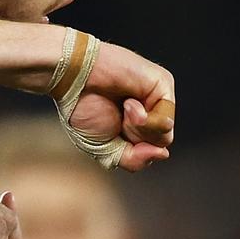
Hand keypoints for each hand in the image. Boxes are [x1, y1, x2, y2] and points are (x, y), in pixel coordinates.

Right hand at [73, 41, 175, 170]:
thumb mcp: (105, 148)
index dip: (134, 153)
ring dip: (138, 129)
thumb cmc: (82, 107)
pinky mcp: (163, 83)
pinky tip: (129, 103)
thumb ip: (134, 160)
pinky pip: (167, 120)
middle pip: (159, 143)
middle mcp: (150, 107)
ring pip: (165, 135)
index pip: (149, 149)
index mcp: (136, 122)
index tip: (115, 140)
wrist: (72, 78)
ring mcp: (157, 95)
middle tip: (118, 120)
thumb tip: (164, 154)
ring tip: (123, 107)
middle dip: (135, 140)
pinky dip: (145, 120)